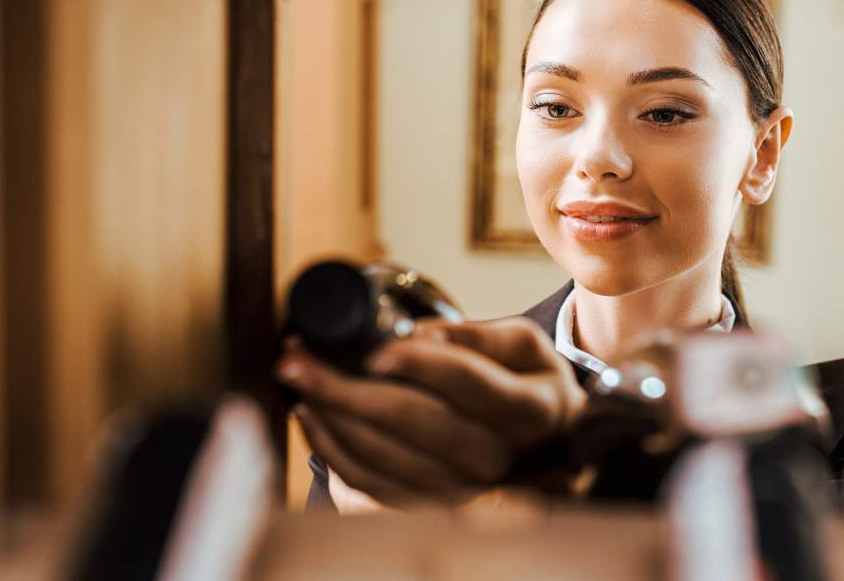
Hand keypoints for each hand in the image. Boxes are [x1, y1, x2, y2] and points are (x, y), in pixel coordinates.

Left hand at [277, 318, 584, 507]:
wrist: (547, 443)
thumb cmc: (528, 382)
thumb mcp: (524, 345)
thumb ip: (477, 336)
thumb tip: (417, 335)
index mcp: (530, 410)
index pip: (467, 382)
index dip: (417, 363)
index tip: (371, 348)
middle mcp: (499, 460)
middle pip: (412, 421)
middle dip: (345, 388)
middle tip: (296, 358)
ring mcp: (464, 492)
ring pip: (383, 456)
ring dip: (330, 415)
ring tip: (298, 377)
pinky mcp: (433, 508)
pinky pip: (372, 484)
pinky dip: (334, 450)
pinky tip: (314, 415)